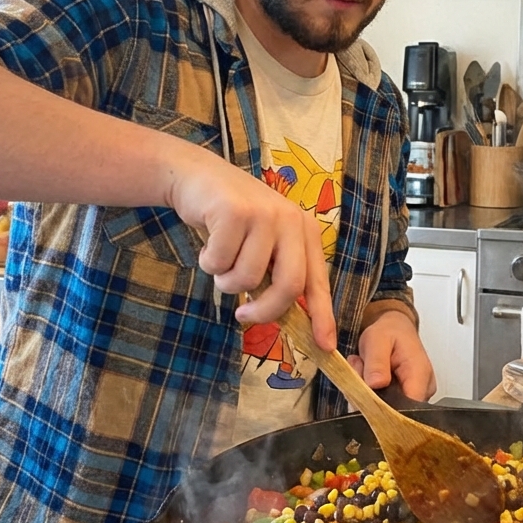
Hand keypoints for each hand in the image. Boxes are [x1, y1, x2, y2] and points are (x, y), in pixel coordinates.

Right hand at [168, 147, 335, 351]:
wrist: (197, 177)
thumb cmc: (232, 220)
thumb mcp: (263, 243)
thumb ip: (277, 272)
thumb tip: (289, 319)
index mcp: (305, 231)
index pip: (317, 281)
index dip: (322, 315)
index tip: (325, 345)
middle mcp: (291, 220)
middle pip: (289, 286)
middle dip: (264, 311)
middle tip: (243, 315)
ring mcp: (264, 214)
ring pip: (247, 278)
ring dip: (225, 280)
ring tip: (220, 259)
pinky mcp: (234, 212)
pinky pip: (220, 262)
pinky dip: (208, 261)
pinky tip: (208, 241)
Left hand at [349, 310, 435, 402]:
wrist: (395, 329)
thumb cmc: (390, 332)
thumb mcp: (377, 340)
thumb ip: (377, 362)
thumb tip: (375, 384)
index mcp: (419, 373)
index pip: (408, 407)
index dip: (384, 408)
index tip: (365, 393)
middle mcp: (423, 388)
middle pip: (396, 410)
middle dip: (372, 397)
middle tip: (361, 371)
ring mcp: (417, 395)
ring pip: (388, 408)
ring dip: (371, 394)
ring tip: (365, 369)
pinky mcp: (407, 398)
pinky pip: (386, 404)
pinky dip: (373, 393)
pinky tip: (370, 377)